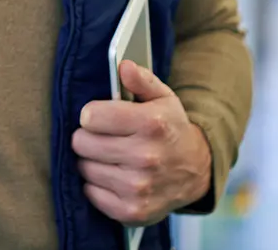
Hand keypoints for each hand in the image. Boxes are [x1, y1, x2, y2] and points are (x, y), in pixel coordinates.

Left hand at [71, 60, 212, 226]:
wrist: (195, 171)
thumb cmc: (170, 129)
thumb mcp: (163, 98)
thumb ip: (141, 80)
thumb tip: (123, 66)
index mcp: (151, 124)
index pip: (91, 116)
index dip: (91, 114)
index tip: (98, 116)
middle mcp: (145, 157)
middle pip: (82, 143)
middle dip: (87, 137)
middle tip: (101, 136)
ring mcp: (138, 187)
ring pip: (84, 167)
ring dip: (91, 161)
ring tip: (109, 155)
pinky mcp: (130, 211)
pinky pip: (90, 193)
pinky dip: (96, 184)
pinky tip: (112, 176)